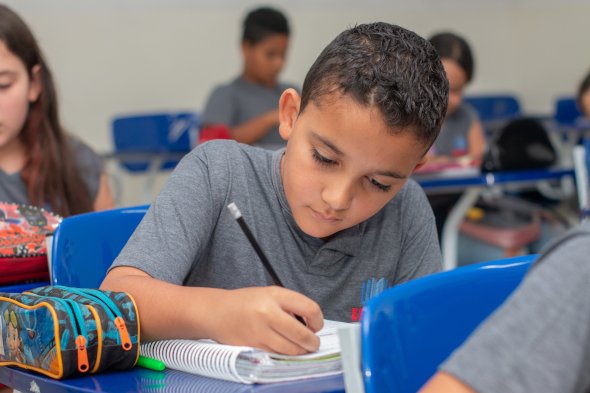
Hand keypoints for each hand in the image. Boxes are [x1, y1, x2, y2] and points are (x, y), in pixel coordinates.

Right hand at [205, 286, 323, 354]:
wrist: (217, 312)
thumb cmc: (246, 302)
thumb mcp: (270, 293)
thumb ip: (291, 305)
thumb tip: (311, 324)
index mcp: (275, 295)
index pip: (309, 309)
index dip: (318, 320)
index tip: (316, 325)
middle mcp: (267, 313)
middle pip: (302, 334)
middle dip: (312, 342)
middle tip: (314, 343)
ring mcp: (259, 332)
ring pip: (290, 349)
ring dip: (300, 350)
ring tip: (301, 346)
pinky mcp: (252, 346)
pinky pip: (276, 355)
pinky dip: (285, 354)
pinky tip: (284, 348)